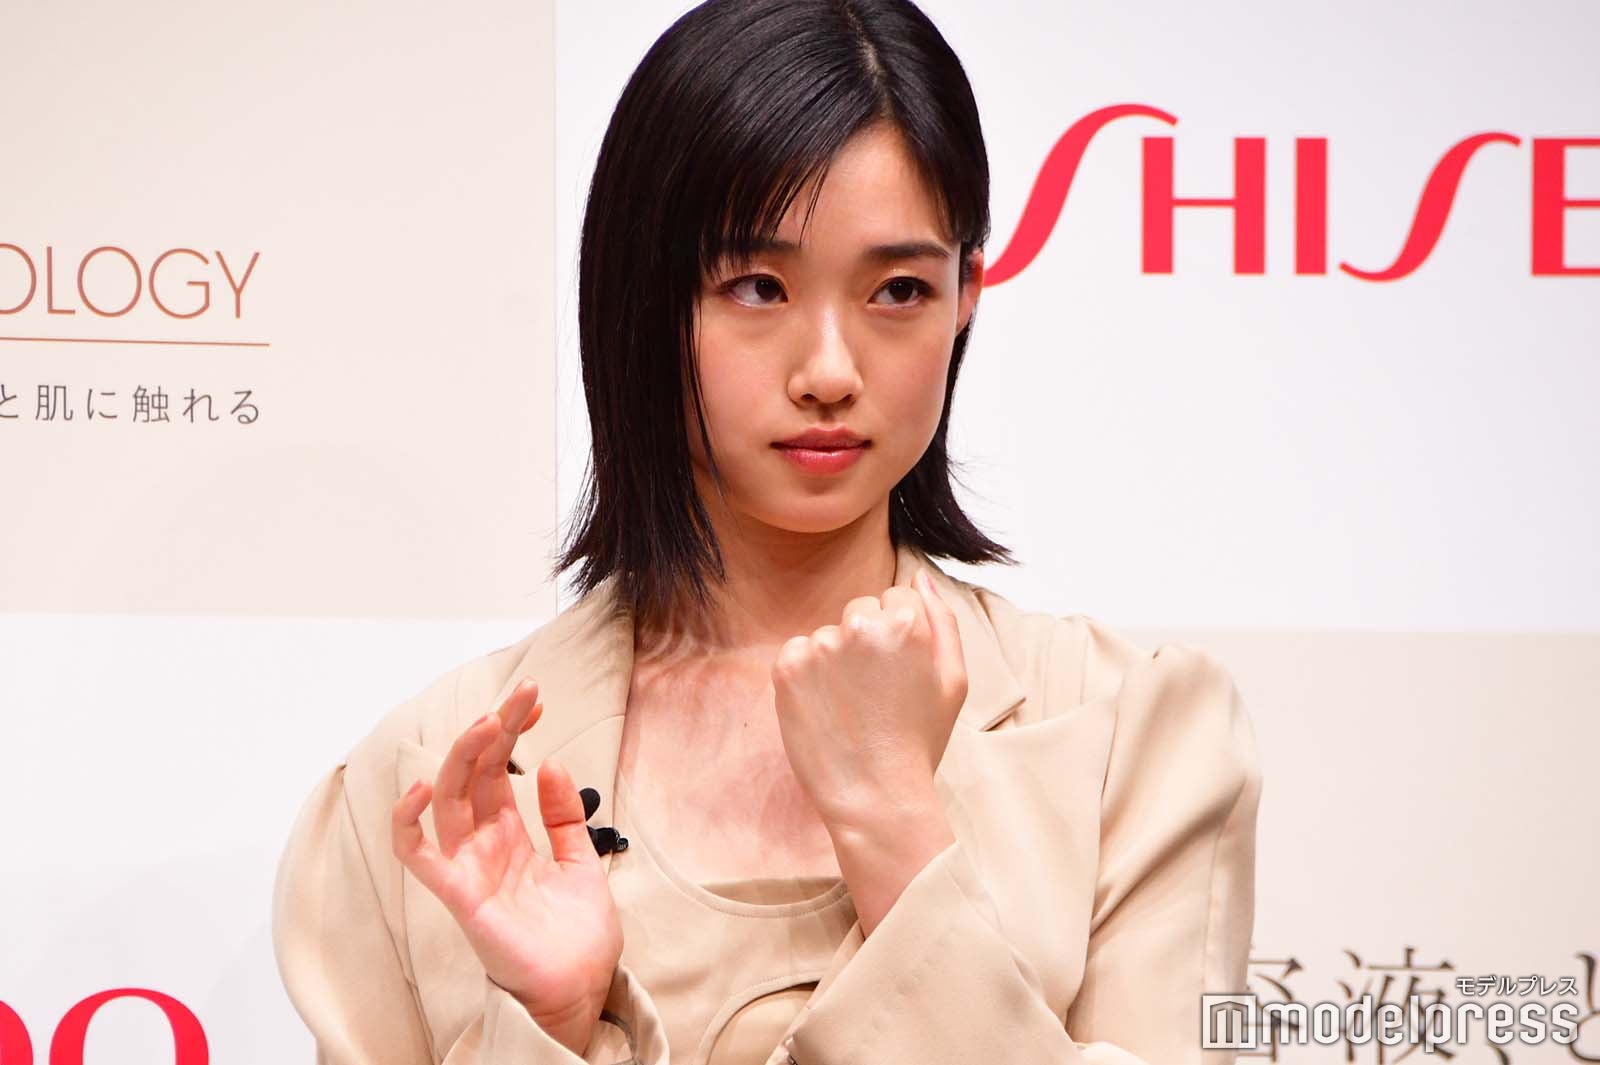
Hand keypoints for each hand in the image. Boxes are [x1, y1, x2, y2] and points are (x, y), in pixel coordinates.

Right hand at [391, 678, 622, 1056]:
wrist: (580, 988)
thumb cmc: (577, 936)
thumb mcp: (581, 861)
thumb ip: (563, 816)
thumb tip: (552, 763)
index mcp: (510, 836)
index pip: (499, 770)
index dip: (512, 731)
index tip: (535, 700)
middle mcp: (483, 845)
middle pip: (473, 774)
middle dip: (493, 730)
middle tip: (521, 695)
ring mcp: (468, 867)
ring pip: (447, 800)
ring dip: (462, 757)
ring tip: (488, 723)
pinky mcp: (459, 895)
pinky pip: (418, 856)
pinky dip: (409, 822)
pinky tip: (422, 787)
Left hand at [770, 568, 967, 836]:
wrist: (875, 796)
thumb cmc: (919, 741)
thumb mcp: (953, 681)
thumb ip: (942, 620)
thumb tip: (920, 575)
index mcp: (906, 622)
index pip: (896, 597)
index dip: (899, 637)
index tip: (898, 674)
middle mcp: (861, 624)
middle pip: (860, 609)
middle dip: (866, 641)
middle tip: (875, 694)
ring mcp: (821, 645)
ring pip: (828, 634)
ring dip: (836, 661)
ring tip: (851, 707)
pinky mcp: (788, 667)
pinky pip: (797, 652)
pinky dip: (806, 676)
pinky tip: (825, 709)